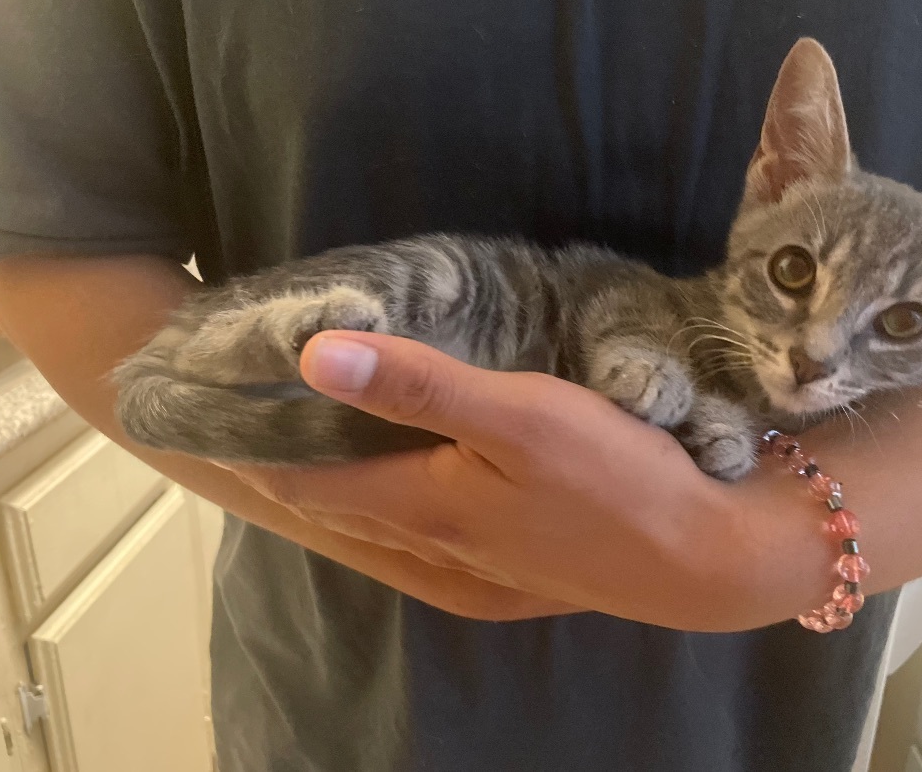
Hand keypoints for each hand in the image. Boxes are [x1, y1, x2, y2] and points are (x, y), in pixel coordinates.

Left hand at [225, 331, 747, 629]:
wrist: (704, 556)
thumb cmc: (615, 477)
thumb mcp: (519, 417)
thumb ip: (417, 388)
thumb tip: (313, 355)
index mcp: (425, 505)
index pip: (311, 481)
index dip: (259, 449)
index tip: (217, 416)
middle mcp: (438, 543)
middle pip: (340, 508)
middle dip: (291, 469)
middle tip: (255, 422)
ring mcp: (477, 563)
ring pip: (383, 525)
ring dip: (342, 490)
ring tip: (317, 447)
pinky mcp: (515, 566)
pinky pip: (426, 535)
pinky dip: (393, 505)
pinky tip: (410, 488)